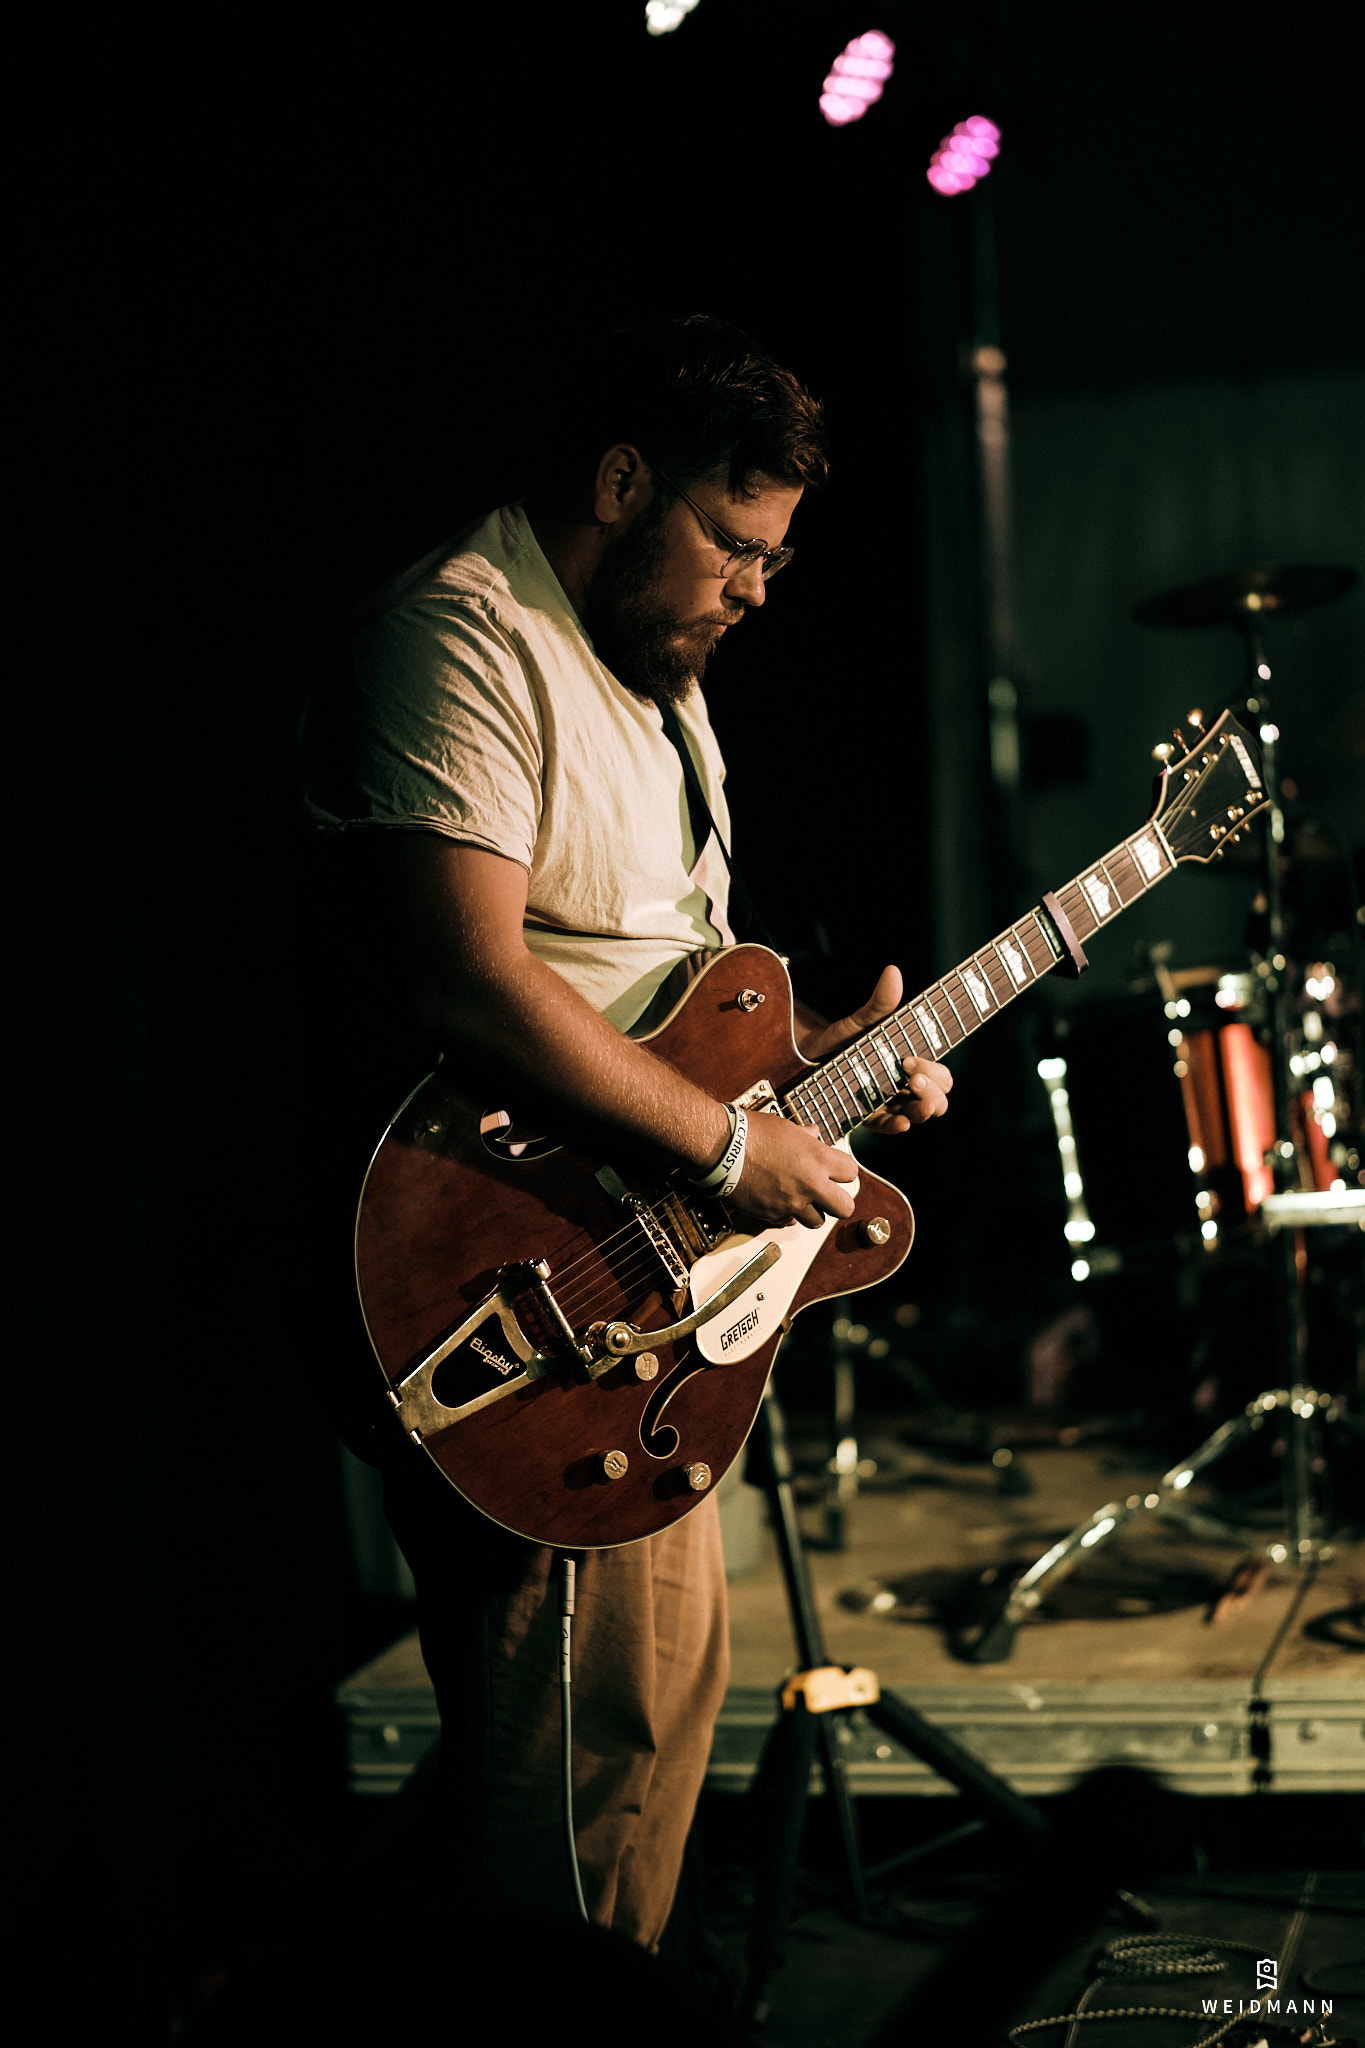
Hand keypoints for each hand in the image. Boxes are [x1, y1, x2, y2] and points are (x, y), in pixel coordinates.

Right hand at [731, 1111, 859, 1230]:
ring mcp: (791, 1203)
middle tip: (828, 1194)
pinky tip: (778, 1201)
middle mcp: (810, 1185)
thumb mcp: (785, 1128)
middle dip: (838, 1201)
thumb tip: (813, 1134)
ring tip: (801, 1199)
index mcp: (818, 1159)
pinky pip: (787, 1222)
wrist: (721, 1149)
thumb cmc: (750, 1133)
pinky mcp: (772, 1215)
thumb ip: (805, 1136)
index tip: (836, 1171)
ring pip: (817, 1221)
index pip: (851, 1173)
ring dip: (812, 1211)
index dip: (843, 1171)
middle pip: (844, 1207)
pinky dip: (786, 1215)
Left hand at [799, 965, 952, 1133]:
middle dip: (933, 1089)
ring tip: (911, 1092)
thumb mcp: (859, 1024)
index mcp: (911, 1066)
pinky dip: (897, 1126)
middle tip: (912, 1077)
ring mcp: (887, 1104)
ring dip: (924, 1106)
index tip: (909, 1058)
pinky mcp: (866, 1117)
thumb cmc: (838, 1042)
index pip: (940, 1075)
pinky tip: (901, 1122)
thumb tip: (892, 971)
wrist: (800, 1060)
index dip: (934, 1070)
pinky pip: (887, 1127)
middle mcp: (904, 1087)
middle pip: (939, 1096)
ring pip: (920, 1112)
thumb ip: (879, 1005)